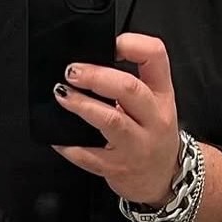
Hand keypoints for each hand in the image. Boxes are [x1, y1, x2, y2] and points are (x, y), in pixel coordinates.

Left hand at [53, 33, 180, 205]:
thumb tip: (88, 63)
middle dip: (96, 76)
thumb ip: (131, 82)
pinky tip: (57, 138)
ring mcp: (137, 145)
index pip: (155, 56)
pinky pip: (90, 156)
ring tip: (62, 94)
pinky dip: (70, 145)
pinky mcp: (118, 168)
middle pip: (130, 88)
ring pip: (111, 121)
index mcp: (162, 94)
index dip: (131, 43)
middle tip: (72, 71)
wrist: (164, 178)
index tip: (109, 43)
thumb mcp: (155, 103)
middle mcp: (154, 118)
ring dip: (82, 105)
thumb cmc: (152, 134)